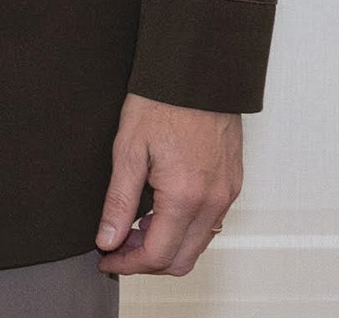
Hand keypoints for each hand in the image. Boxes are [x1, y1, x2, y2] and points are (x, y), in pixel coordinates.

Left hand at [96, 93, 241, 274]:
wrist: (196, 73)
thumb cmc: (161, 103)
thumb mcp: (127, 150)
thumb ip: (118, 201)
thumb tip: (108, 239)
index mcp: (186, 197)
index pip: (157, 255)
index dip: (127, 264)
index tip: (106, 258)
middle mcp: (214, 202)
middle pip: (182, 260)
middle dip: (146, 262)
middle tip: (116, 246)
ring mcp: (227, 194)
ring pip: (198, 244)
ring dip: (166, 246)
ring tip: (132, 227)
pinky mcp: (232, 183)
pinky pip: (210, 223)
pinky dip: (184, 229)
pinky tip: (158, 211)